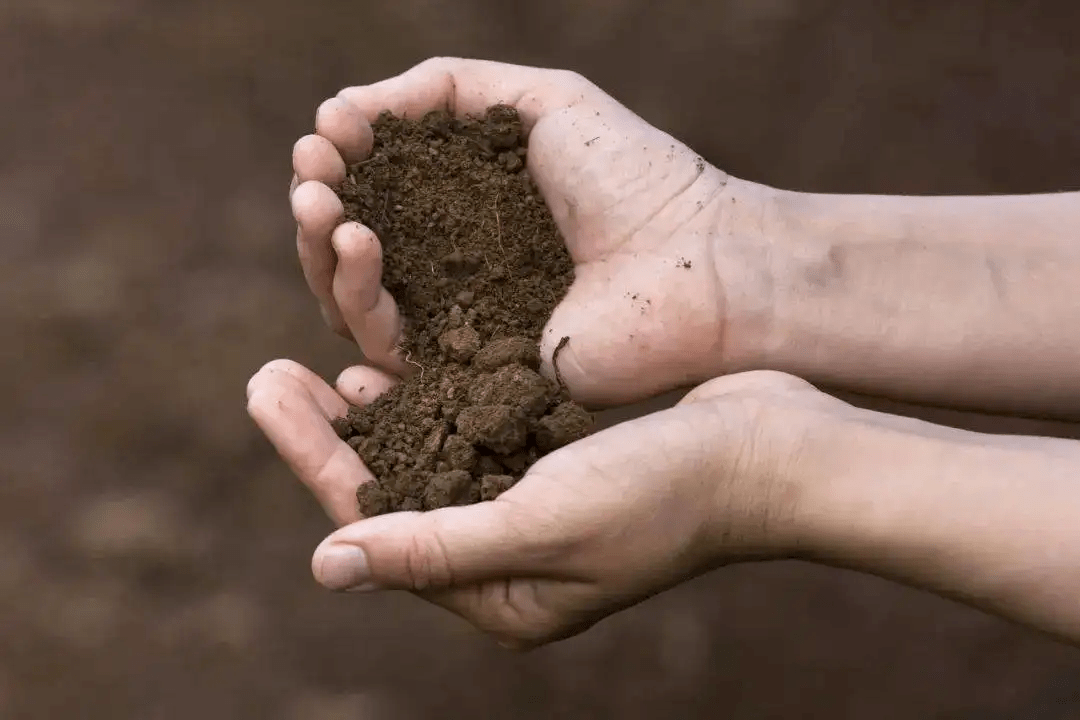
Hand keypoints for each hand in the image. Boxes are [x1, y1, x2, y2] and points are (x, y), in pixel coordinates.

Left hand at [247, 360, 834, 648]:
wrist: (768, 451)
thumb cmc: (666, 496)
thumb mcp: (542, 524)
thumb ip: (434, 545)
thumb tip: (327, 566)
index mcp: (498, 595)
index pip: (379, 527)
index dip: (315, 459)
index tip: (266, 388)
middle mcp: (506, 560)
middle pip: (392, 494)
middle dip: (328, 436)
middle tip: (267, 371)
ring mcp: (530, 512)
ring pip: (428, 460)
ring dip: (375, 415)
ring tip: (314, 365)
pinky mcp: (552, 467)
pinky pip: (472, 434)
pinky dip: (431, 400)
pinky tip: (392, 365)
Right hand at [290, 57, 779, 405]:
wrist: (701, 260)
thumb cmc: (637, 176)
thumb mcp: (540, 101)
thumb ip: (443, 91)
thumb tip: (343, 109)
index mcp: (467, 210)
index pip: (376, 194)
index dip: (340, 164)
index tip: (325, 133)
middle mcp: (454, 271)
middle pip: (350, 253)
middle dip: (318, 207)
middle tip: (310, 174)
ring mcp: (460, 328)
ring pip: (354, 303)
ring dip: (323, 252)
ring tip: (326, 206)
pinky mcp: (470, 378)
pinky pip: (389, 354)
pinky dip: (353, 301)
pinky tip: (352, 245)